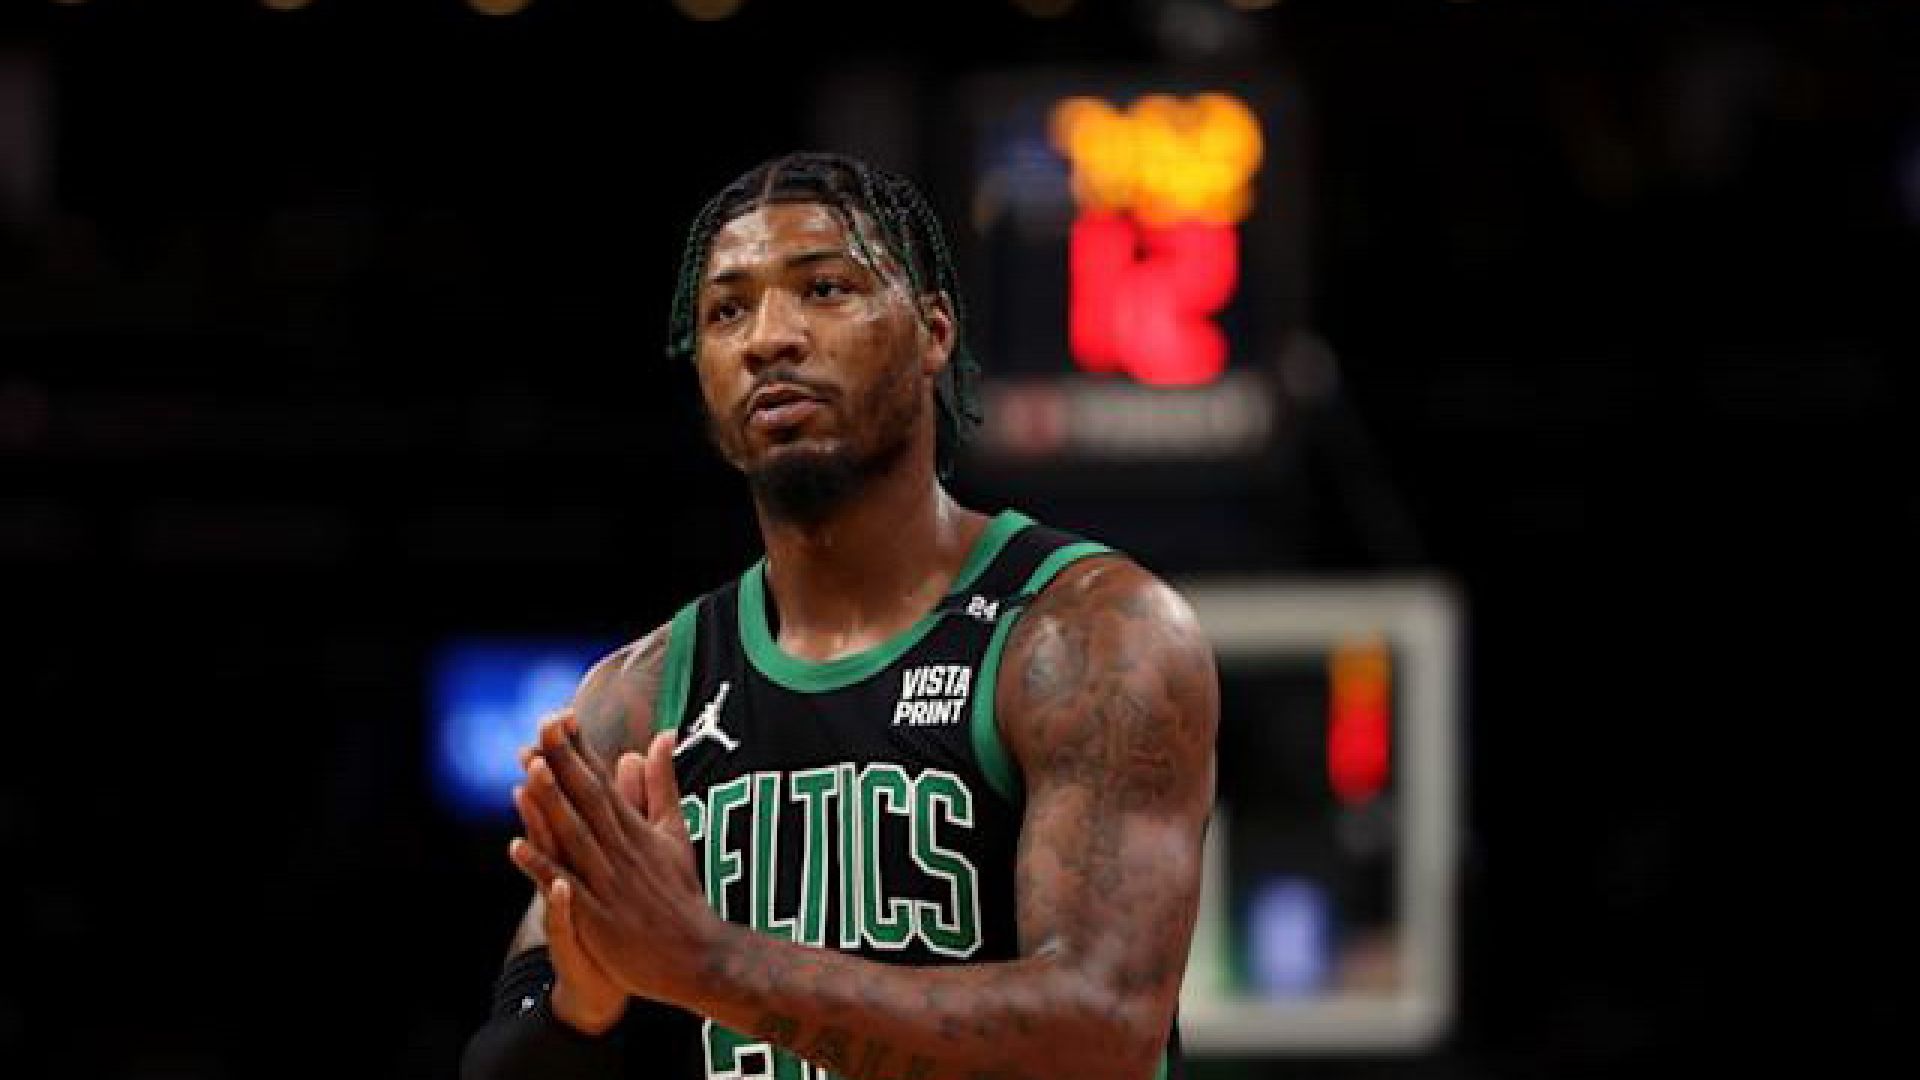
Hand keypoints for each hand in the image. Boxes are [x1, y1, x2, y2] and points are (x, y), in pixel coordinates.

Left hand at [511, 712, 716, 1008]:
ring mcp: (610, 883)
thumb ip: (663, 784)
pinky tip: (518, 847)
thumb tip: (662, 736)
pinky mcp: (600, 918)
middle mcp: (622, 850)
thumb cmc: (681, 895)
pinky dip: (543, 868)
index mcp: (637, 830)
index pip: (604, 781)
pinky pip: (567, 889)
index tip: (560, 717)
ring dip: (553, 804)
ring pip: (577, 837)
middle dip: (565, 762)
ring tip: (531, 771)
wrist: (696, 955)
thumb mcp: (676, 832)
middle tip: (542, 726)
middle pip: (589, 800)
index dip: (580, 750)